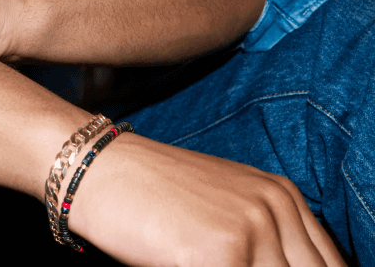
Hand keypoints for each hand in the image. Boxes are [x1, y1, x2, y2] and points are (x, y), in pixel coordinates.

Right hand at [70, 134, 344, 265]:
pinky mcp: (222, 257)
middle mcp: (277, 208)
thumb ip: (264, 241)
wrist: (95, 167)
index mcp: (283, 194)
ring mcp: (252, 232)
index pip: (327, 266)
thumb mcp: (220, 203)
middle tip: (218, 262)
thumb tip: (277, 264)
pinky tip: (183, 265)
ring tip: (198, 260)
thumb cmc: (148, 189)